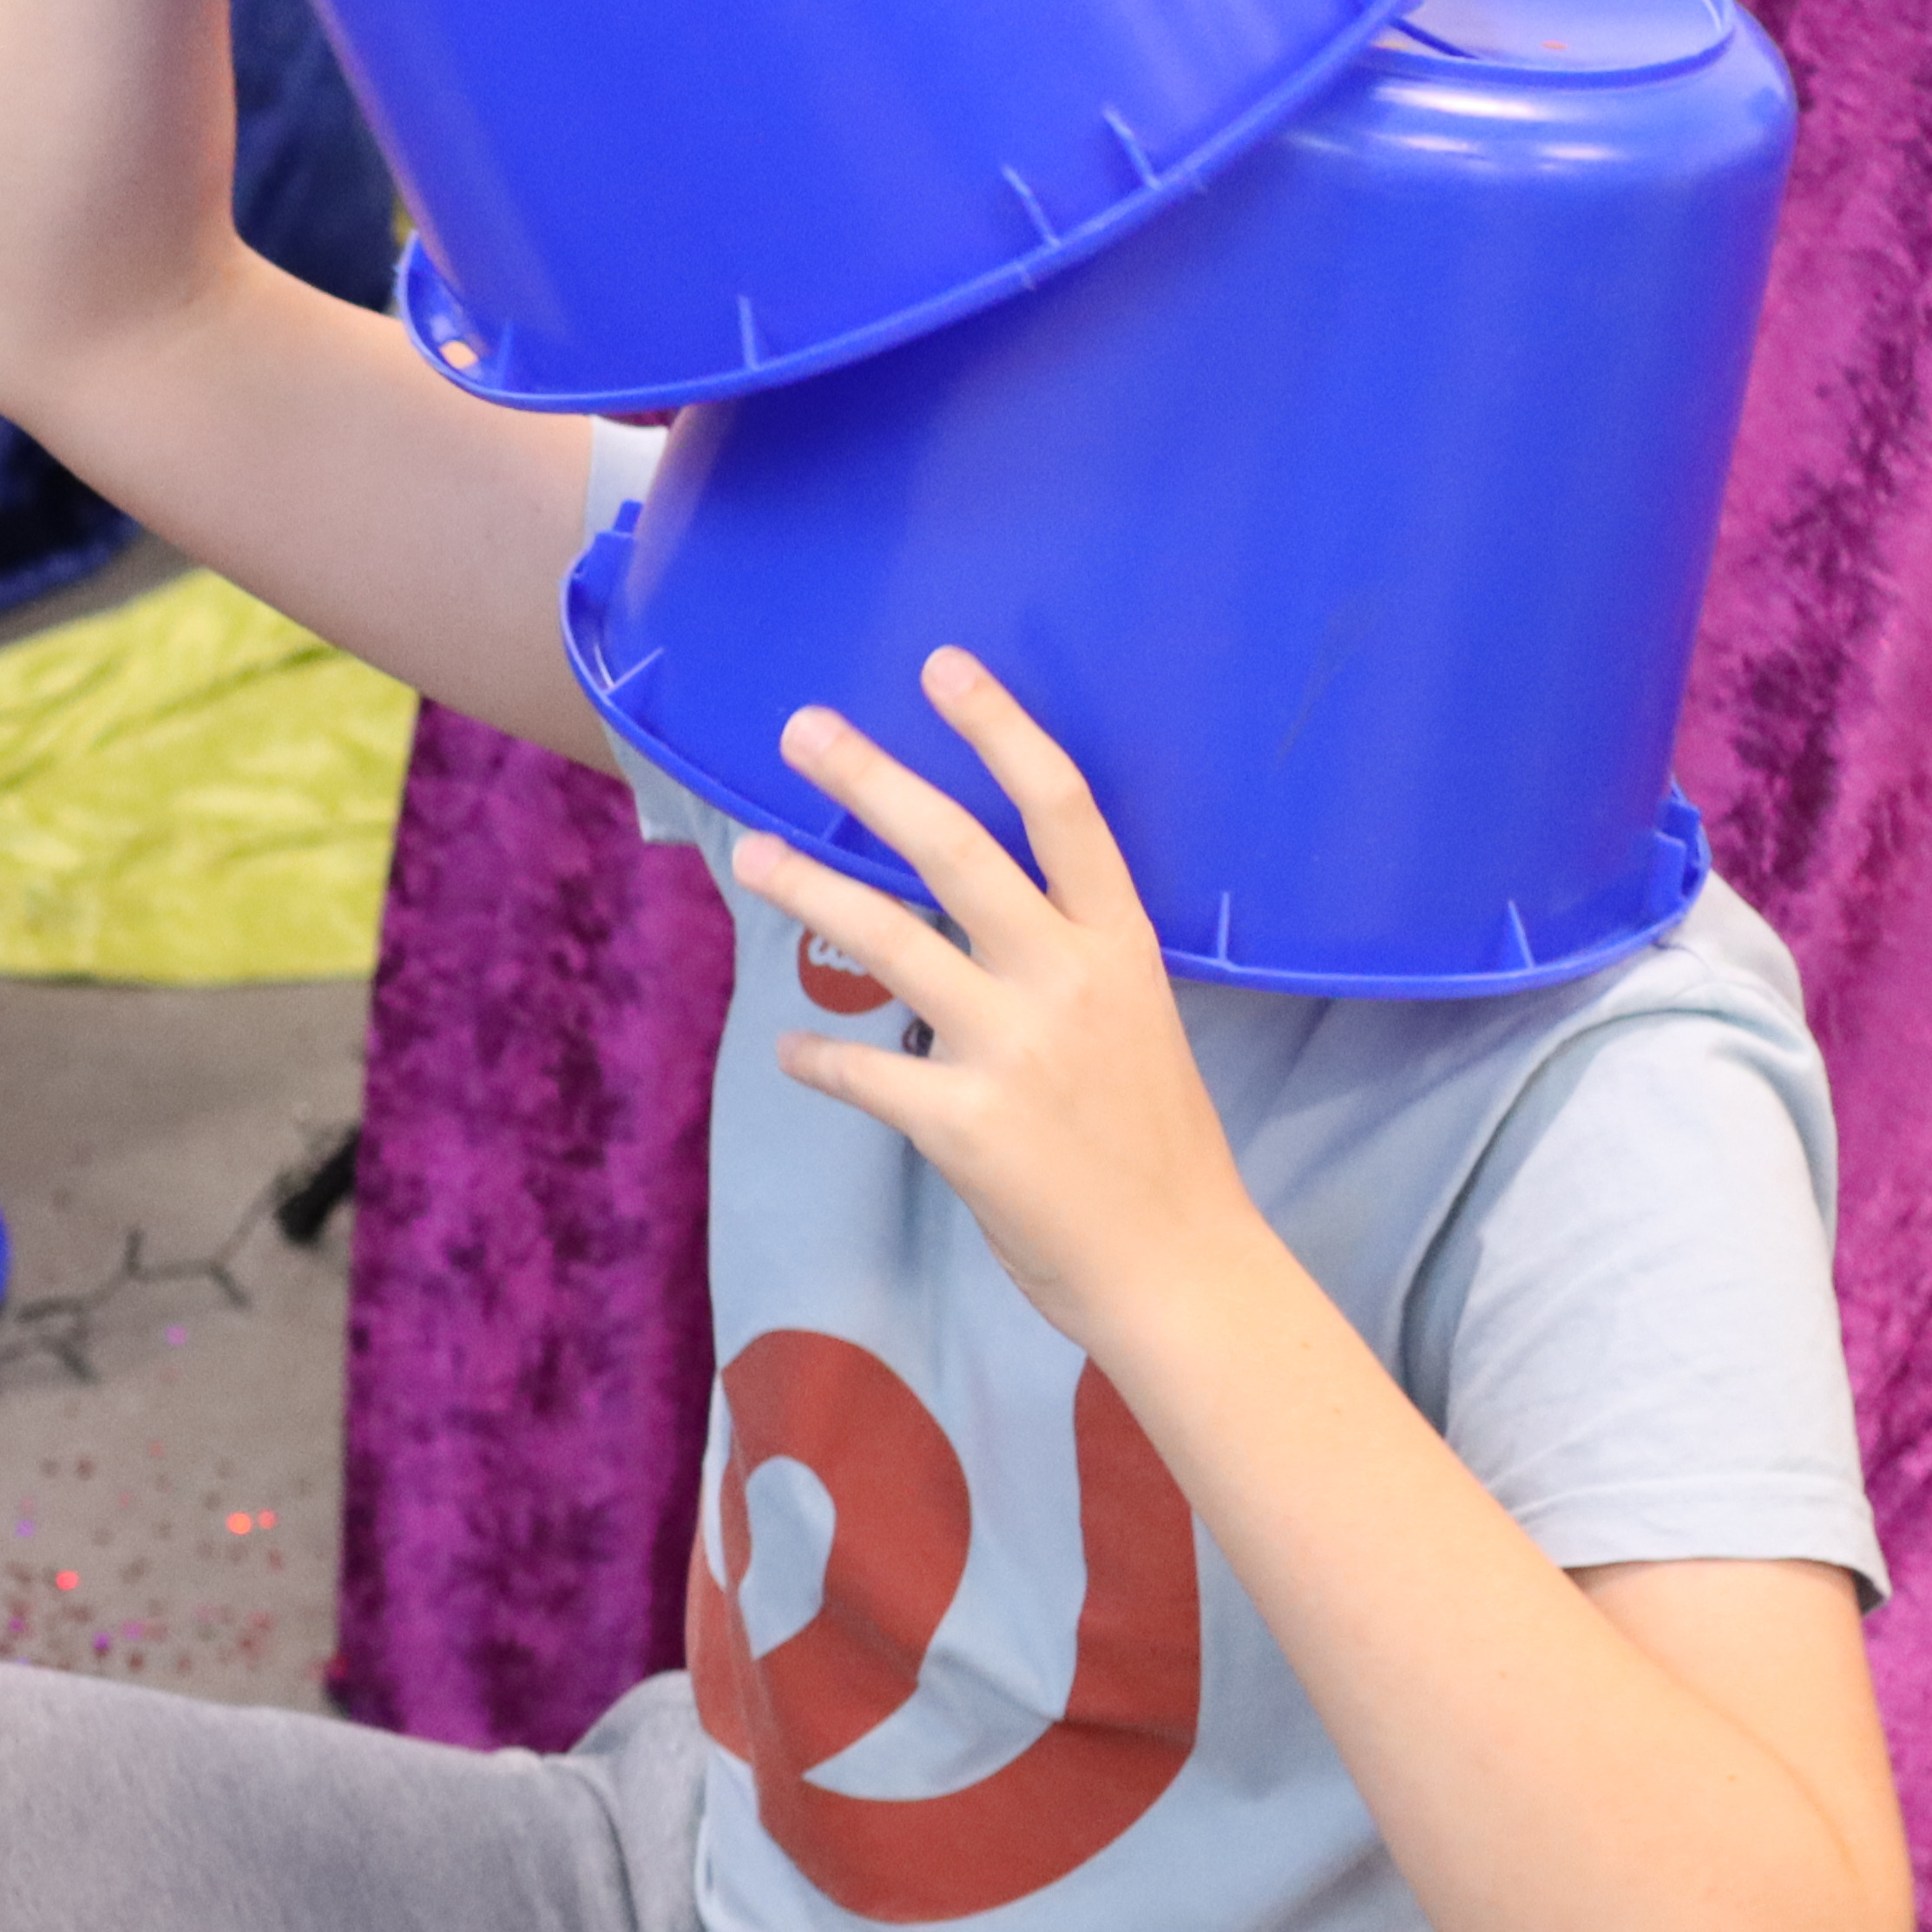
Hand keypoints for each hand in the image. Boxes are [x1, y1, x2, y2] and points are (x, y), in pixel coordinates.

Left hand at [730, 652, 1272, 1363]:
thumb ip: (1060, 964)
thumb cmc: (1152, 1146)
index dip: (1000, 728)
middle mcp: (1069, 978)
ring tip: (750, 856)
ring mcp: (1016, 1046)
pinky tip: (791, 1052)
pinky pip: (860, 1070)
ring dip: (810, 889)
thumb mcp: (1132, 1025)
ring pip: (888, 938)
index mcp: (1121, 945)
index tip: (942, 666)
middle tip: (801, 730)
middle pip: (955, 847)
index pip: (1061, 807)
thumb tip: (968, 924)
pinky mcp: (965, 1122)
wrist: (1180, 1265)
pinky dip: (817, 1060)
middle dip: (871, 779)